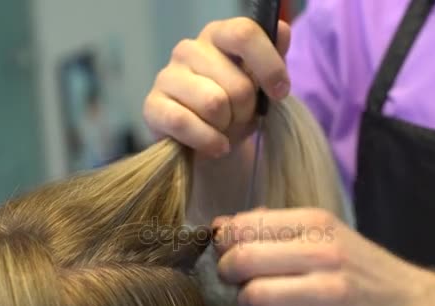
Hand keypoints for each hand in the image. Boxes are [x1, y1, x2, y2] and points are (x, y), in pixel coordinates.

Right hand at [143, 17, 291, 157]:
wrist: (212, 145)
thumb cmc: (237, 108)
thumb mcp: (262, 85)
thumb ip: (274, 58)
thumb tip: (282, 31)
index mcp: (218, 35)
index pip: (244, 34)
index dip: (269, 66)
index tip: (280, 93)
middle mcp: (189, 49)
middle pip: (237, 83)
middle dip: (247, 111)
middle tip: (240, 118)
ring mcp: (167, 76)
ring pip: (213, 104)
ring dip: (227, 127)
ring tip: (224, 129)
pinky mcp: (152, 106)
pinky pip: (184, 123)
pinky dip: (208, 141)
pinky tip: (215, 146)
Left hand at [213, 208, 430, 305]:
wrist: (407, 300)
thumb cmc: (355, 263)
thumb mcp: (322, 231)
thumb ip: (272, 225)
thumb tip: (220, 226)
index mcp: (316, 222)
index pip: (246, 224)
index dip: (224, 240)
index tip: (227, 249)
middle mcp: (322, 253)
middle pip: (243, 259)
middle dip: (226, 271)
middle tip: (234, 278)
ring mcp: (328, 293)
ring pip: (254, 296)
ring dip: (245, 302)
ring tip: (256, 301)